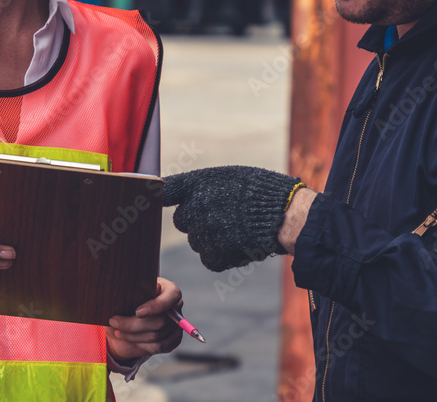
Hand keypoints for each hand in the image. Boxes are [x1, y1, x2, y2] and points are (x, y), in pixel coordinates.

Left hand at [105, 278, 183, 360]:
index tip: (138, 312)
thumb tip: (154, 288)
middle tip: (114, 322)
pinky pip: (158, 347)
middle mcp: (177, 307)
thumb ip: (139, 289)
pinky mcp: (174, 340)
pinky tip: (129, 338)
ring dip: (133, 336)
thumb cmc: (133, 296)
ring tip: (117, 331)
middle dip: (134, 325)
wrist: (131, 312)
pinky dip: (141, 345)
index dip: (156, 306)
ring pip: (156, 336)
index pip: (171, 297)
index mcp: (170, 291)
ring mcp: (177, 325)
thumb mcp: (132, 290)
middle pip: (160, 321)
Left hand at [164, 166, 301, 271]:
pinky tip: (239, 243)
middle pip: (182, 220)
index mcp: (198, 184)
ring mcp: (203, 234)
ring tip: (237, 229)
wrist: (285, 215)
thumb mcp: (229, 177)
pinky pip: (209, 258)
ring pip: (197, 241)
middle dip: (197, 220)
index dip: (157, 194)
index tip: (151, 197)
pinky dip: (222, 255)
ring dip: (211, 238)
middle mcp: (194, 208)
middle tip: (222, 216)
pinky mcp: (214, 255)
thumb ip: (203, 187)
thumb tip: (184, 200)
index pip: (166, 190)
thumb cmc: (261, 191)